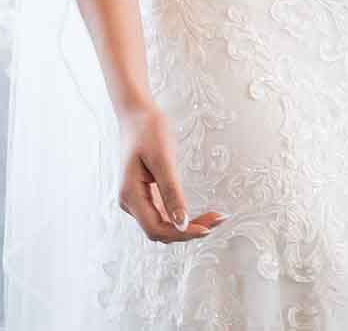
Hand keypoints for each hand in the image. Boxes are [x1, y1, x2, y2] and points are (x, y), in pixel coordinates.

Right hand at [117, 103, 222, 242]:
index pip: (156, 228)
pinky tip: (199, 213)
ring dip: (187, 225)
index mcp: (130, 195)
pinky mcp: (145, 194)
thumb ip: (171, 192)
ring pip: (163, 224)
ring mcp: (137, 199)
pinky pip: (163, 213)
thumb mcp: (163, 159)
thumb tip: (182, 223)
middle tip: (218, 219)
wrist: (136, 114)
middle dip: (188, 230)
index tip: (207, 228)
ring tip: (214, 218)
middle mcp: (130, 202)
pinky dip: (181, 216)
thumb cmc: (148, 130)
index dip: (182, 233)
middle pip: (160, 230)